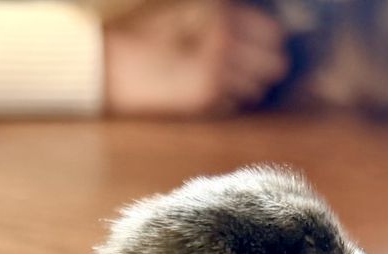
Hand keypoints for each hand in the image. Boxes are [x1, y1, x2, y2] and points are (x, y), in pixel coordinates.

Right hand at [104, 0, 288, 117]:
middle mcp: (226, 43)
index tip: (259, 46)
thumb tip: (270, 36)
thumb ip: (228, 22)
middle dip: (263, 66)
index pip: (274, 33)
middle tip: (241, 66)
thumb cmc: (147, 37)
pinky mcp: (207, 98)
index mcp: (222, 15)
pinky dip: (226, 100)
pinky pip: (234, 104)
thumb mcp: (189, 15)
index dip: (268, 42)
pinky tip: (202, 90)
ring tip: (217, 77)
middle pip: (276, 65)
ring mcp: (219, 73)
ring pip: (257, 89)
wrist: (111, 66)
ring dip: (245, 86)